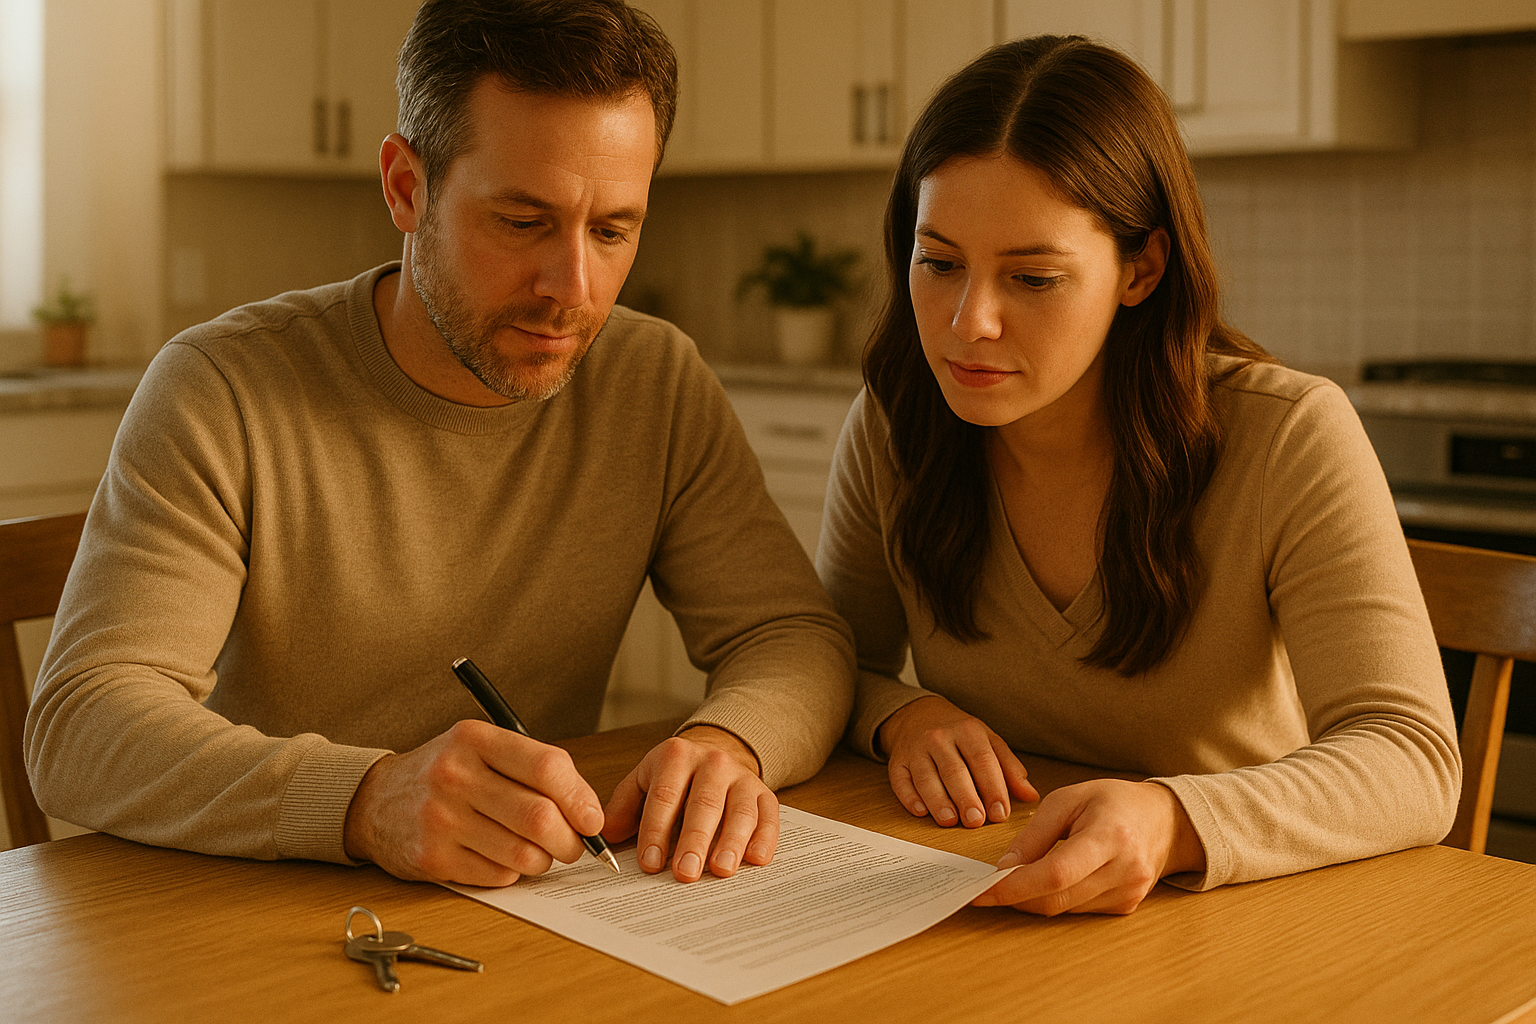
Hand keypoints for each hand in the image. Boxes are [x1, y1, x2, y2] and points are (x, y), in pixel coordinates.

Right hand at [343, 719, 604, 886]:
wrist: (375, 801)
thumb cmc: (446, 773)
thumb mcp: (484, 749)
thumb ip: (534, 769)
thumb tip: (589, 813)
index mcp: (475, 739)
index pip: (547, 767)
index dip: (581, 798)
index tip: (592, 819)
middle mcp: (455, 775)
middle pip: (540, 817)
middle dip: (571, 840)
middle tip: (573, 845)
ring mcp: (440, 819)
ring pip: (523, 854)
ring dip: (544, 860)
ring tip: (538, 851)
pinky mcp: (431, 858)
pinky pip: (498, 876)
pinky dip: (512, 872)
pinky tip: (501, 856)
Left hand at [601, 725, 777, 882]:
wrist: (715, 752)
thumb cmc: (674, 777)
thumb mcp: (643, 781)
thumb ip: (624, 806)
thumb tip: (607, 836)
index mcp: (676, 757)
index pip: (665, 796)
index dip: (656, 830)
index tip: (650, 862)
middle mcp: (712, 763)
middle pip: (703, 804)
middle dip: (694, 840)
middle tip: (686, 872)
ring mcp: (742, 777)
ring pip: (739, 811)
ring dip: (731, 842)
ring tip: (721, 870)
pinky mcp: (765, 793)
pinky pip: (769, 816)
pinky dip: (764, 838)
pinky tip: (756, 859)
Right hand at [877, 695, 1038, 827]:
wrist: (918, 715)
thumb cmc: (960, 735)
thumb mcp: (988, 742)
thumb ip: (1009, 769)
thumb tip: (1031, 796)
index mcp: (968, 730)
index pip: (983, 760)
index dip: (993, 788)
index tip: (1000, 813)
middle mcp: (940, 737)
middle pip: (954, 770)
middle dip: (965, 797)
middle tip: (976, 821)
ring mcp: (916, 749)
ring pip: (926, 777)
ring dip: (938, 801)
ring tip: (950, 820)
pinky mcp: (897, 762)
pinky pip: (901, 780)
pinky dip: (909, 797)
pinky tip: (920, 811)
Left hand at [971, 779, 1204, 915]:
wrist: (1164, 821)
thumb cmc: (1113, 802)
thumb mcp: (1068, 799)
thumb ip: (1035, 835)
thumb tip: (1004, 868)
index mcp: (1109, 836)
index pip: (1056, 873)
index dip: (1016, 887)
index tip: (984, 892)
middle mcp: (1124, 870)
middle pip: (1058, 898)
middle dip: (1017, 897)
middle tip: (987, 889)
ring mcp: (1128, 893)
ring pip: (1065, 909)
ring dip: (1033, 900)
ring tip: (1015, 879)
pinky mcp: (1126, 906)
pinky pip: (1079, 911)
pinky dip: (1056, 899)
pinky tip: (1047, 882)